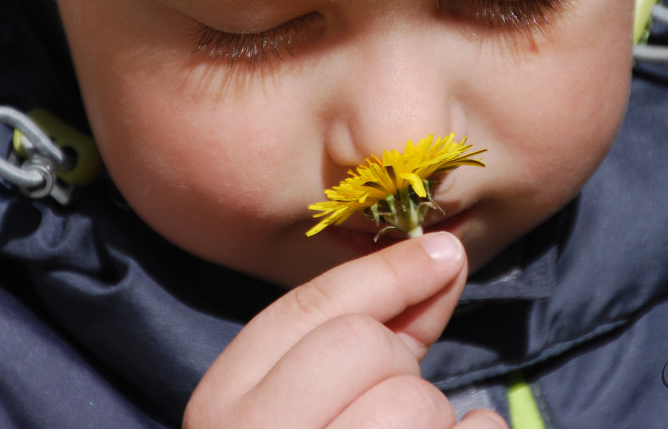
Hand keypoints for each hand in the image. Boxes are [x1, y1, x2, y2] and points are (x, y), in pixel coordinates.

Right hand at [183, 232, 507, 428]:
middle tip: (381, 416)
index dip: (386, 275)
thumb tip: (440, 257)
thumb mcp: (294, 409)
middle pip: (368, 350)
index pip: (308, 315)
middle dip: (399, 371)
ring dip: (433, 424)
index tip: (445, 255)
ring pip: (418, 407)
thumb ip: (360, 339)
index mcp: (221, 414)